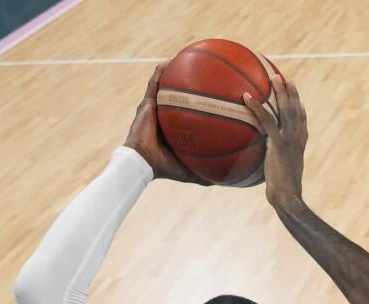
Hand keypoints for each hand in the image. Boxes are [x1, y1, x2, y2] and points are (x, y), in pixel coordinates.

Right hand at [124, 62, 208, 183]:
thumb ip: (206, 174)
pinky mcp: (145, 105)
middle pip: (177, 96)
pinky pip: (154, 84)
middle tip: (202, 72)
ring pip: (164, 85)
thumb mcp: (190, 171)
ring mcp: (154, 109)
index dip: (197, 103)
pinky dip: (160, 72)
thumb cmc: (164, 167)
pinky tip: (168, 61)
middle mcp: (164, 116)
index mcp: (174, 130)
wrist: (142, 163)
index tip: (213, 95)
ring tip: (184, 57)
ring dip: (172, 71)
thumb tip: (226, 181)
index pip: (187, 112)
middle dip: (187, 83)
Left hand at [242, 75, 306, 207]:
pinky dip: (256, 107)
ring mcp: (289, 139)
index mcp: (300, 144)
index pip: (302, 121)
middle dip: (291, 92)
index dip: (299, 108)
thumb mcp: (279, 172)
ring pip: (286, 110)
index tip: (297, 97)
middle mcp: (297, 138)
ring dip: (279, 92)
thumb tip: (265, 158)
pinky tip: (247, 97)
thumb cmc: (283, 192)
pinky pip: (266, 121)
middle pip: (296, 110)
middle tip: (284, 78)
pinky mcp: (278, 143)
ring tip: (273, 77)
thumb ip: (274, 160)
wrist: (287, 196)